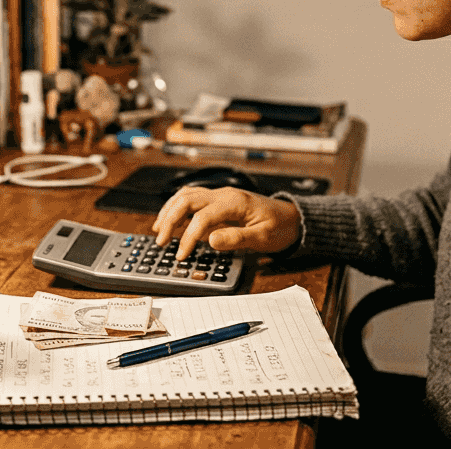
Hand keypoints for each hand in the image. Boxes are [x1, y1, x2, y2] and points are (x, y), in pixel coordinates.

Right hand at [151, 186, 300, 261]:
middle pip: (187, 200)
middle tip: (161, 241)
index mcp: (234, 202)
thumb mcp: (262, 237)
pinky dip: (177, 208)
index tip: (181, 255)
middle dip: (170, 219)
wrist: (292, 218)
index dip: (189, 237)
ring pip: (186, 196)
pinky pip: (192, 199)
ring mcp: (220, 196)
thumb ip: (236, 238)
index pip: (202, 218)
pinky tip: (170, 220)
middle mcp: (223, 195)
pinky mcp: (218, 201)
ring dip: (169, 211)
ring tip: (159, 230)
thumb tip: (211, 240)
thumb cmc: (279, 227)